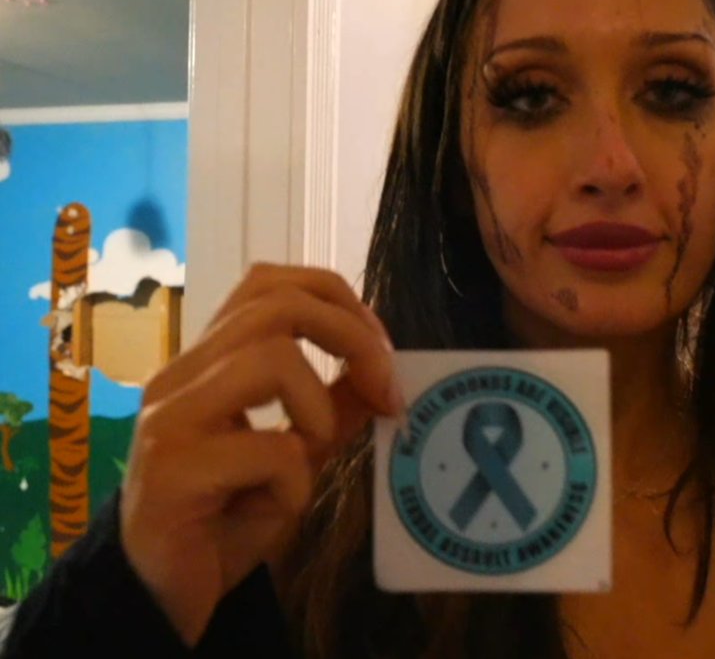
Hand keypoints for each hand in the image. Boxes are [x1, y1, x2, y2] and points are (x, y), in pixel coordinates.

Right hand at [119, 264, 400, 645]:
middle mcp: (182, 375)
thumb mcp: (297, 455)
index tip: (381, 350)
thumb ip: (333, 408)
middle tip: (384, 388)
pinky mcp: (171, 471)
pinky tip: (277, 507)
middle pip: (275, 304)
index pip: (268, 283)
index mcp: (210, 361)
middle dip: (351, 337)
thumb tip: (385, 370)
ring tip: (309, 455)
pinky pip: (268, 449)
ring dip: (317, 410)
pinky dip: (295, 482)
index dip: (337, 300)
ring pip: (268, 360)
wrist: (165, 595)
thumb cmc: (228, 517)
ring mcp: (170, 418)